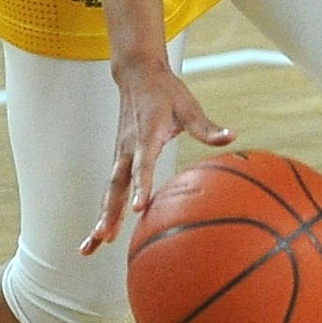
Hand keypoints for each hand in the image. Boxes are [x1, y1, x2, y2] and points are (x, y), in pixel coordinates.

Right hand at [81, 58, 233, 254]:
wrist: (137, 75)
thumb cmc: (166, 92)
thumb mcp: (189, 107)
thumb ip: (207, 127)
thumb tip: (231, 136)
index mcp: (146, 136)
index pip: (143, 166)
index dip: (141, 186)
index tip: (139, 208)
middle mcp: (128, 149)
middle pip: (116, 187)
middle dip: (109, 213)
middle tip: (103, 237)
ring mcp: (120, 156)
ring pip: (109, 192)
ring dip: (101, 218)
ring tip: (90, 246)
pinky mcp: (119, 160)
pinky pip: (111, 189)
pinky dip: (104, 210)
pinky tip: (100, 232)